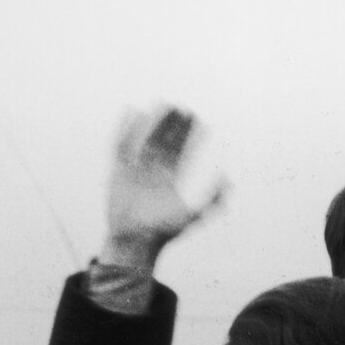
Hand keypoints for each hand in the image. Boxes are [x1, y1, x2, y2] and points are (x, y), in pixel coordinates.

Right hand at [102, 104, 227, 268]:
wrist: (135, 240)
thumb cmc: (164, 231)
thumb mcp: (194, 215)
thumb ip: (211, 198)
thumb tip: (227, 179)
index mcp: (169, 181)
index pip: (182, 152)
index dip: (190, 136)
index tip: (198, 120)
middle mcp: (152, 173)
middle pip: (165, 142)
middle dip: (173, 125)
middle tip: (183, 107)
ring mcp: (135, 170)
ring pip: (145, 139)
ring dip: (154, 122)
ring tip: (163, 104)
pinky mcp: (117, 170)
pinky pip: (122, 144)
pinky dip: (126, 128)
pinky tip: (134, 112)